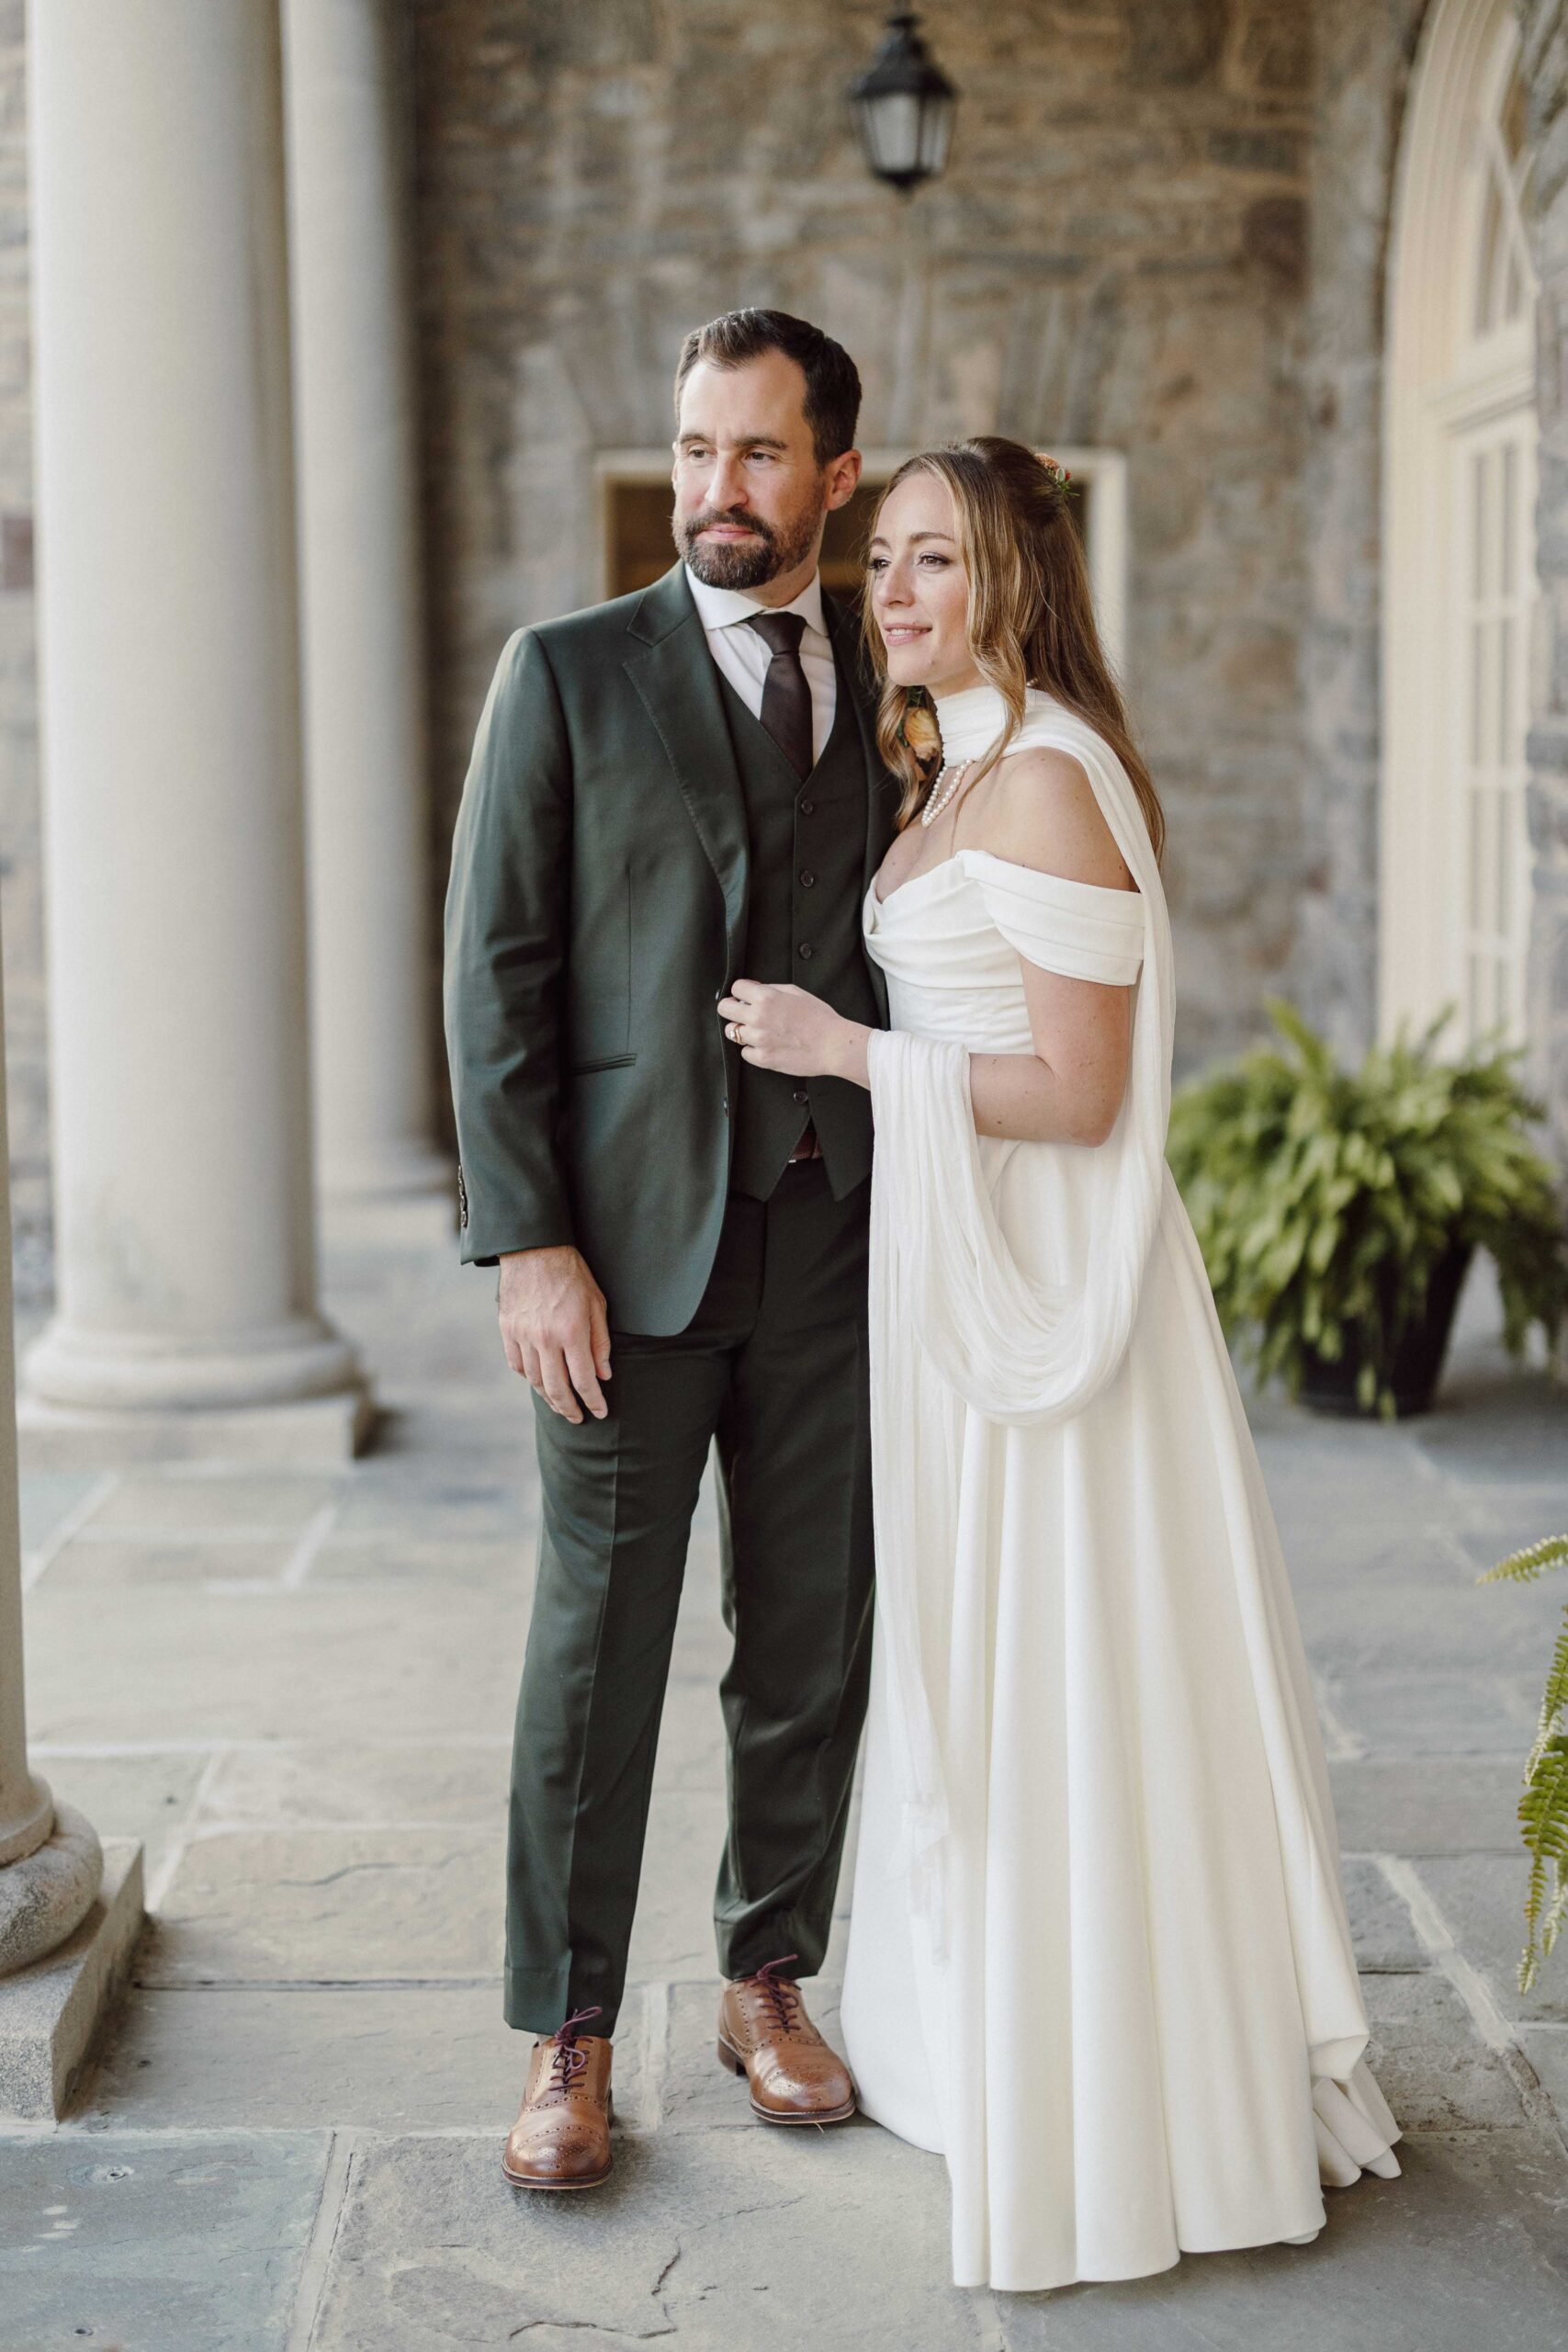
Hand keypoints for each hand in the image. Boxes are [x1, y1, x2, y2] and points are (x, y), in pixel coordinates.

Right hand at [498, 1245, 610, 1422]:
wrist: (534, 1250)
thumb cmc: (572, 1274)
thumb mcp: (597, 1304)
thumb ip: (600, 1342)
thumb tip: (603, 1375)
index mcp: (572, 1332)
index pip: (585, 1380)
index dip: (594, 1401)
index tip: (600, 1411)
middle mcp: (546, 1339)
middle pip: (557, 1389)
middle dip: (570, 1409)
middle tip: (579, 1418)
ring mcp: (523, 1336)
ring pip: (535, 1381)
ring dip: (549, 1398)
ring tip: (560, 1405)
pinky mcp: (507, 1330)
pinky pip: (517, 1365)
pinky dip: (529, 1378)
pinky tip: (539, 1382)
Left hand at [717, 980, 867, 1082]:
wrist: (833, 1045)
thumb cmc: (820, 1017)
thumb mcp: (797, 992)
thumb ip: (771, 989)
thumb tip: (753, 989)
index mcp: (766, 997)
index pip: (735, 988)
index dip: (742, 992)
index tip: (747, 998)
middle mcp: (758, 1017)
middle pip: (724, 1009)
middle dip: (733, 1009)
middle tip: (744, 1014)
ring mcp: (758, 1039)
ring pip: (731, 1032)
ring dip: (743, 1030)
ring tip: (760, 1032)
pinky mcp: (762, 1058)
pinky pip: (745, 1052)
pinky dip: (753, 1050)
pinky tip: (767, 1046)